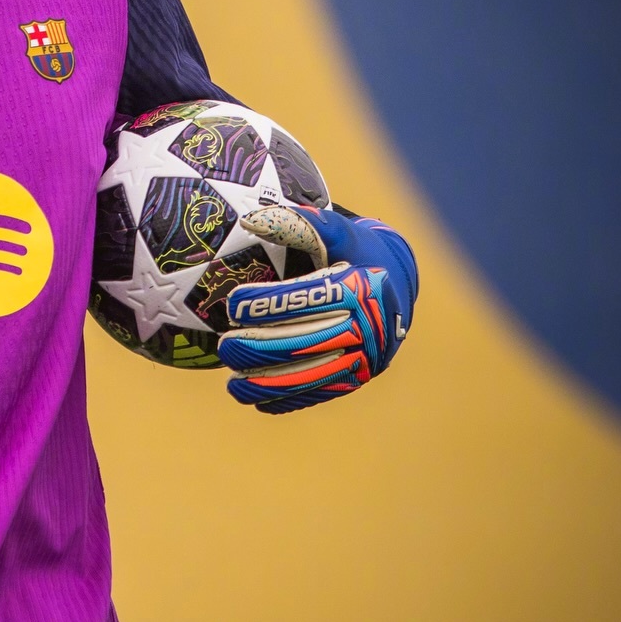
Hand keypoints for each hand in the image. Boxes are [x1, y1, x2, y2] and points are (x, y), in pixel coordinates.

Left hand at [217, 203, 416, 413]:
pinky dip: (289, 400)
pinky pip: (322, 392)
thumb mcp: (335, 230)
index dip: (269, 303)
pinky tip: (258, 401)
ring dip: (270, 385)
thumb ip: (297, 222)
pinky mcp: (360, 377)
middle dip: (261, 349)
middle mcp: (369, 326)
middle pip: (307, 343)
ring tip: (233, 384)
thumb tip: (250, 220)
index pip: (309, 299)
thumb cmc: (353, 251)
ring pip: (313, 376)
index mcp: (362, 287)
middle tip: (225, 347)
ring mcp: (367, 357)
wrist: (395, 282)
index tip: (232, 305)